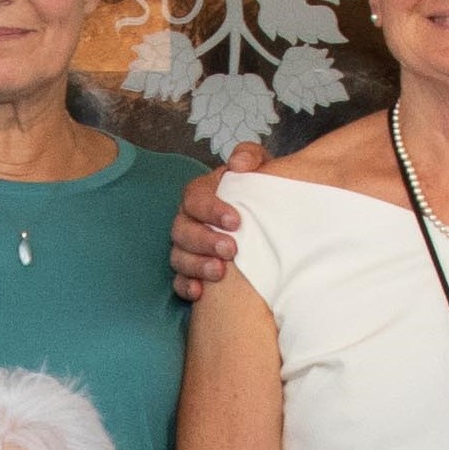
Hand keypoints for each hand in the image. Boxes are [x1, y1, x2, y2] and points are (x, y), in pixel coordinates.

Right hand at [169, 145, 260, 297]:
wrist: (270, 222)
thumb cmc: (261, 194)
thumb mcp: (262, 169)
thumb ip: (250, 157)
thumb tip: (238, 164)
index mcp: (203, 194)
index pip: (194, 197)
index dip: (211, 209)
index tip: (236, 221)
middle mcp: (190, 220)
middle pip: (182, 229)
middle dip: (205, 240)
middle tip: (231, 250)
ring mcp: (187, 247)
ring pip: (178, 256)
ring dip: (197, 265)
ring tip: (220, 272)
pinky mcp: (190, 271)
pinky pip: (179, 280)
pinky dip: (187, 286)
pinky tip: (200, 292)